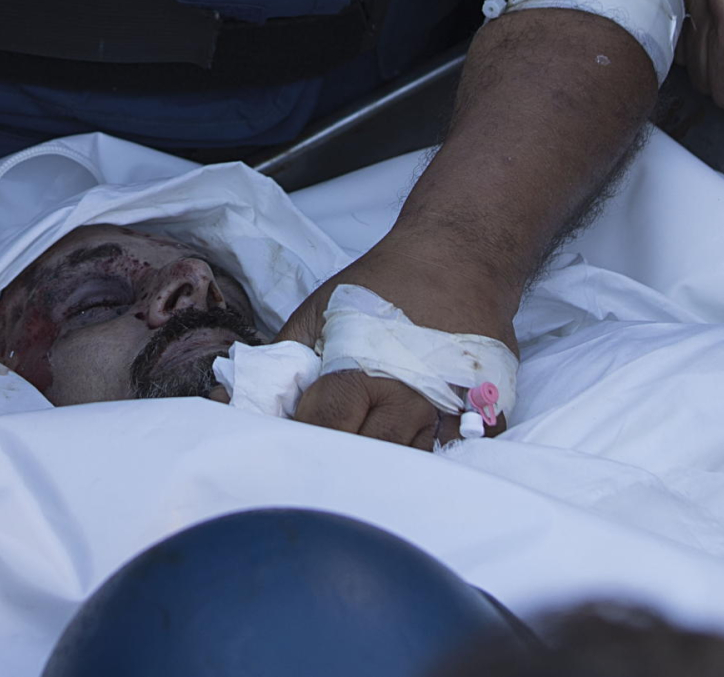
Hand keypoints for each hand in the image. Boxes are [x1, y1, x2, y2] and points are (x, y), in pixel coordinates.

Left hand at [275, 235, 512, 450]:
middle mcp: (407, 399)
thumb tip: (239, 403)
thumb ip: (282, 361)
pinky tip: (422, 452)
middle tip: (325, 464)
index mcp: (361, 372)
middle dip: (344, 465)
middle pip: (369, 460)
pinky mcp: (485, 412)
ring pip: (413, 465)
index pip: (324, 430)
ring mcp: (450, 410)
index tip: (290, 447)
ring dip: (390, 466)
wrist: (456, 256)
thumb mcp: (319, 312)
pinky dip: (441, 455)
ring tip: (367, 463)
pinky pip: (462, 452)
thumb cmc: (381, 286)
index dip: (302, 442)